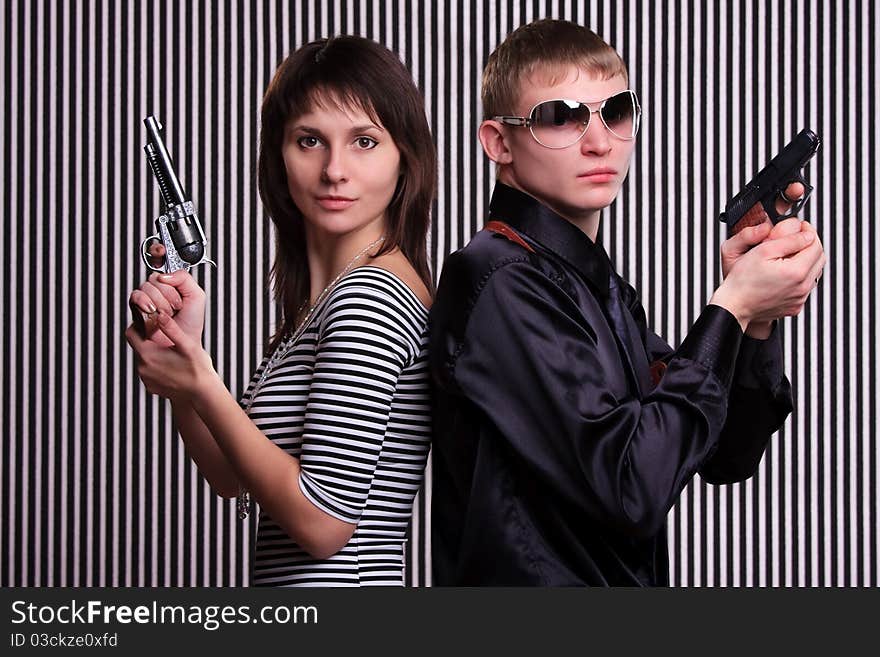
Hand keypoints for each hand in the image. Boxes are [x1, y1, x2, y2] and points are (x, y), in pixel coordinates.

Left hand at [125, 309, 215, 401]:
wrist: (202, 394)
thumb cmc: (198, 368)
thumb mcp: (187, 345)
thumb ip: (172, 329)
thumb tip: (160, 314)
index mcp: (148, 355)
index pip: (131, 333)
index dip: (139, 325)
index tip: (153, 324)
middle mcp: (142, 368)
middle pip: (137, 346)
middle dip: (148, 341)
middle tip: (166, 339)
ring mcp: (145, 379)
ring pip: (143, 359)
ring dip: (153, 354)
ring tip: (171, 354)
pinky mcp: (150, 387)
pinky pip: (148, 372)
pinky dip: (156, 367)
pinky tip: (172, 367)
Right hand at [128, 269, 206, 345]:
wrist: (185, 344)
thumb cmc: (190, 323)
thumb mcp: (196, 296)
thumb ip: (184, 278)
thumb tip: (162, 276)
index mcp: (167, 289)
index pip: (161, 275)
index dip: (172, 286)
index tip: (180, 302)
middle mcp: (154, 295)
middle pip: (151, 280)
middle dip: (167, 296)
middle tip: (174, 310)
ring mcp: (143, 304)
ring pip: (143, 289)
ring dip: (159, 302)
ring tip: (166, 314)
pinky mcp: (135, 313)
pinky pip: (134, 300)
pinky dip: (147, 305)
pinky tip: (156, 315)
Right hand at [719, 181, 810, 337]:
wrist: (734, 306)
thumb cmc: (742, 280)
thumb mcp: (763, 251)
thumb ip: (790, 240)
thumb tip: (807, 235)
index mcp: (797, 271)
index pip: (816, 244)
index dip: (809, 232)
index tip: (801, 227)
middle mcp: (802, 287)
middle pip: (819, 258)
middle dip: (810, 246)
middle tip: (796, 239)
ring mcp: (800, 298)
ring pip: (814, 273)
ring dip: (806, 261)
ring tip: (788, 257)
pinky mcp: (795, 306)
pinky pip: (805, 287)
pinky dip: (799, 278)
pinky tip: (784, 274)